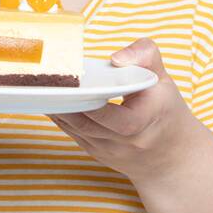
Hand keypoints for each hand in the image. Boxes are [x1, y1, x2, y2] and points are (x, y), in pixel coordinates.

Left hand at [50, 37, 194, 180]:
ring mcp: (111, 152)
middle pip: (88, 124)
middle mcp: (128, 142)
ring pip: (77, 131)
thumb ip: (145, 55)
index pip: (115, 117)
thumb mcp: (164, 78)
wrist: (173, 156)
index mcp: (146, 120)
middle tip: (43, 83)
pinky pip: (75, 136)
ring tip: (40, 90)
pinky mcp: (99, 155)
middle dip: (65, 104)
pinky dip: (61, 119)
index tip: (71, 84)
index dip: (91, 103)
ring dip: (57, 111)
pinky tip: (49, 102)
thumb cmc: (165, 110)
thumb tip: (116, 58)